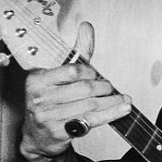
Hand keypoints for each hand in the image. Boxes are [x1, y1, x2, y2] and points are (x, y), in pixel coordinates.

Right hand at [17, 23, 129, 161]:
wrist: (37, 134)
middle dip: (103, 88)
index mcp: (38, 78)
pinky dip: (111, 114)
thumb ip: (76, 54)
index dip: (90, 72)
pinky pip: (91, 121)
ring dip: (112, 102)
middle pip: (84, 89)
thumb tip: (87, 26)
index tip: (97, 74)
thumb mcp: (59, 76)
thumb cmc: (51, 100)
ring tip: (124, 99)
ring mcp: (48, 116)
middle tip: (111, 88)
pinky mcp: (59, 131)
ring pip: (90, 106)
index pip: (72, 71)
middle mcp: (40, 97)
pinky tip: (122, 109)